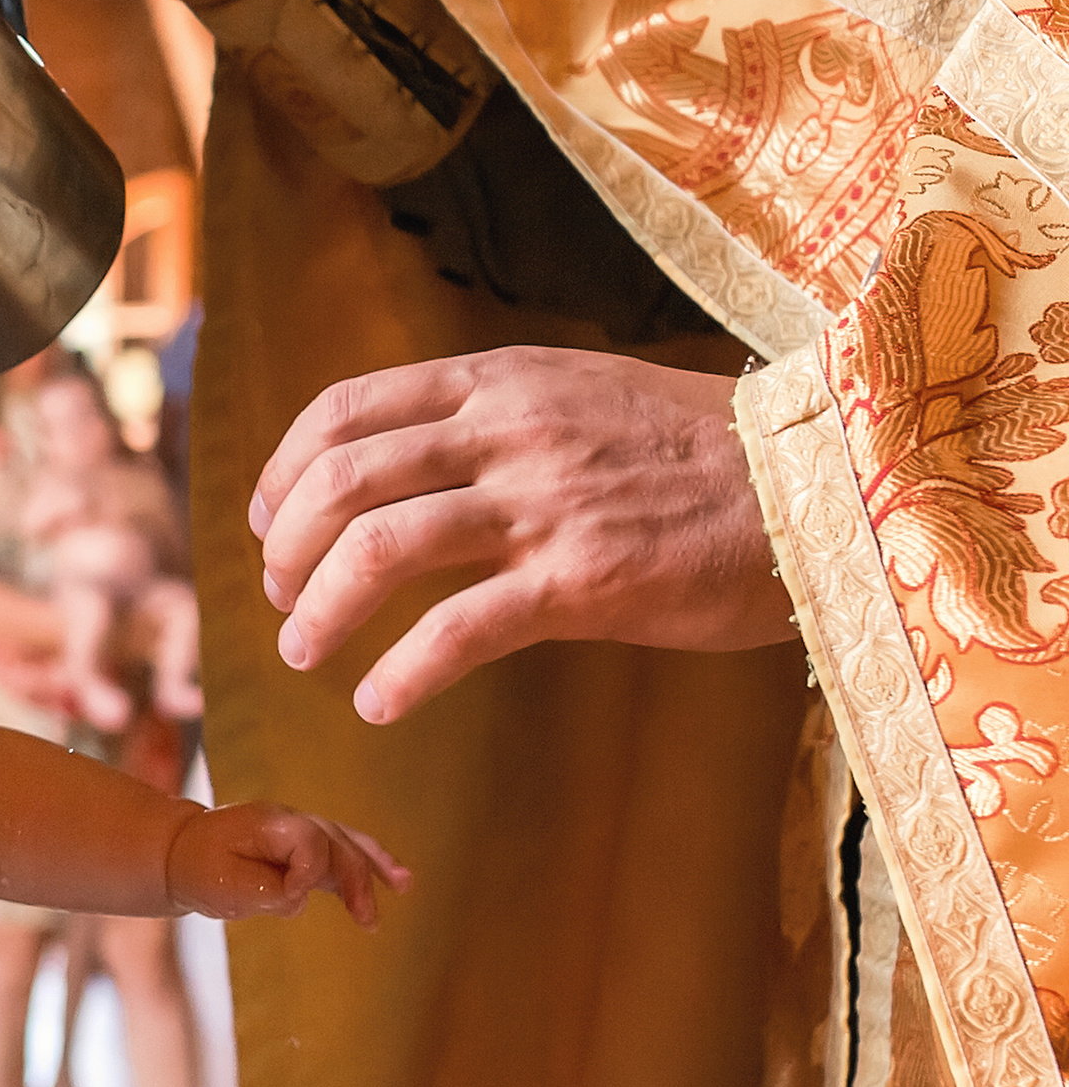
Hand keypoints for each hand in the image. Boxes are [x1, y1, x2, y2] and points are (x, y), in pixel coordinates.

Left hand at [171, 803, 410, 926]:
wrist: (180, 853)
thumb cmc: (200, 870)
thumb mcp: (223, 886)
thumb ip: (267, 891)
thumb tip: (301, 897)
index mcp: (267, 823)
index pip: (307, 842)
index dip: (309, 873)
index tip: (292, 898)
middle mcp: (289, 821)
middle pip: (335, 841)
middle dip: (355, 878)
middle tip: (367, 919)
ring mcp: (298, 831)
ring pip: (346, 843)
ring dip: (372, 868)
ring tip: (403, 885)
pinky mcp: (303, 849)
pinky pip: (341, 854)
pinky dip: (366, 868)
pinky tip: (397, 882)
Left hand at [253, 345, 796, 723]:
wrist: (818, 482)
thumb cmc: (702, 453)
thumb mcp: (582, 397)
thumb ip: (494, 421)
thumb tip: (409, 463)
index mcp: (497, 383)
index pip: (345, 409)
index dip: (285, 470)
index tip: (267, 523)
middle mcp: (507, 433)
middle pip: (344, 479)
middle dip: (288, 547)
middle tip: (278, 595)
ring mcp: (543, 504)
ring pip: (382, 548)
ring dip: (321, 610)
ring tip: (301, 652)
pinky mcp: (583, 578)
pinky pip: (460, 628)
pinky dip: (401, 671)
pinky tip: (378, 703)